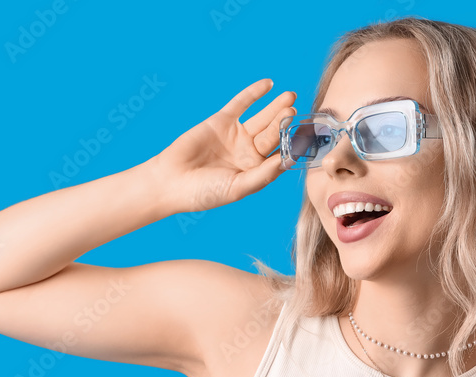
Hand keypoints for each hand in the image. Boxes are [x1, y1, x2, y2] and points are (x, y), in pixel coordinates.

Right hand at [149, 78, 295, 213]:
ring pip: (261, 118)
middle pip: (273, 135)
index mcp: (255, 171)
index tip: (306, 139)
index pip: (280, 156)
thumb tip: (286, 161)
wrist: (170, 181)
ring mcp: (236, 135)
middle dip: (284, 124)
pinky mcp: (222, 121)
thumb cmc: (203, 193)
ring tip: (289, 97)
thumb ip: (262, 175)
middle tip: (294, 112)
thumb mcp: (236, 188)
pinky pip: (241, 103)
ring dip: (275, 107)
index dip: (292, 147)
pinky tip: (268, 84)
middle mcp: (248, 153)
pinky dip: (254, 93)